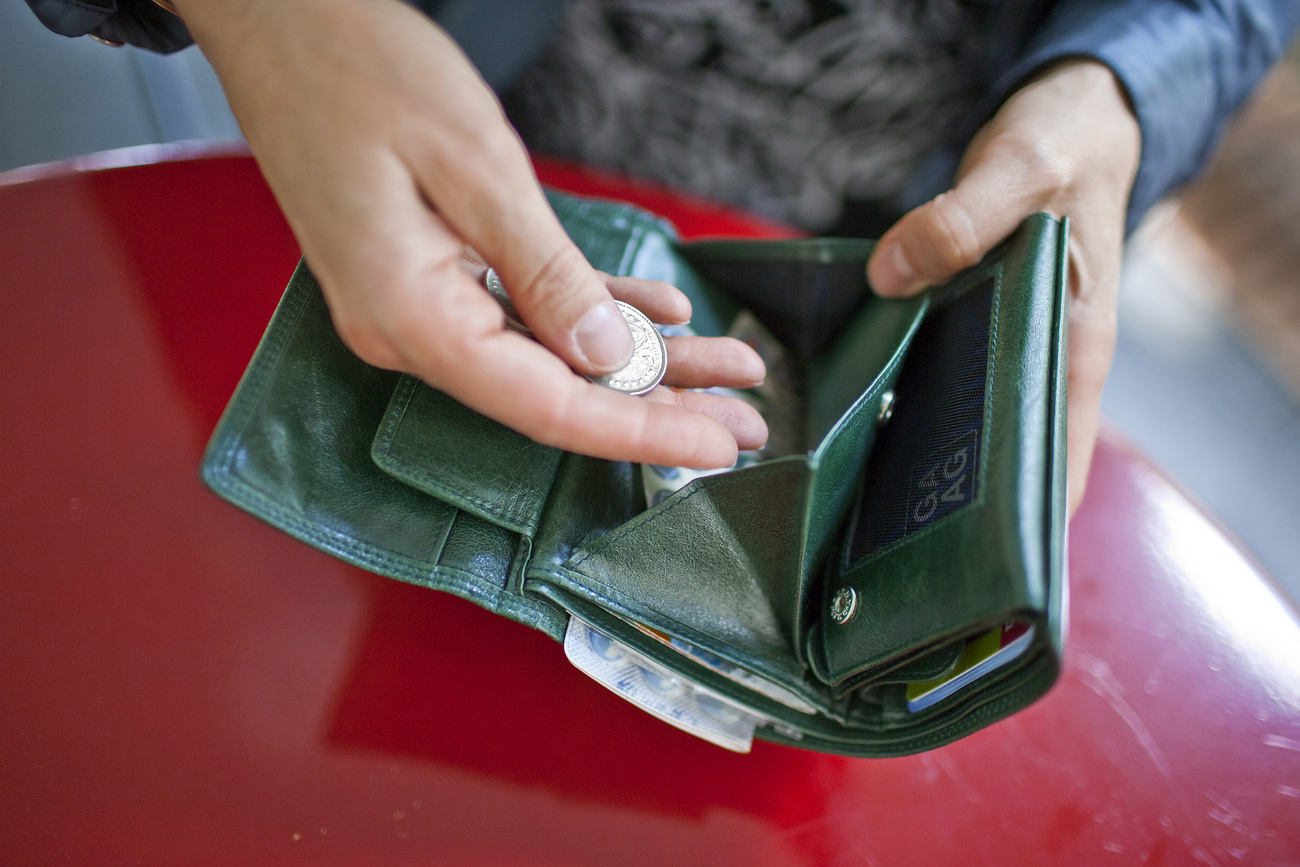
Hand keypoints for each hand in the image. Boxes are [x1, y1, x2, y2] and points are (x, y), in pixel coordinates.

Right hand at [174, 0, 765, 467]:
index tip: (714, 447)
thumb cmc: (359, 73)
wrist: (285, 23)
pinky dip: (594, 312)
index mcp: (411, 317)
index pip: (545, 406)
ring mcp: (420, 307)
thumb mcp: (475, 168)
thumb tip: (605, 355)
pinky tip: (660, 315)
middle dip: (658, 407)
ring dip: (641, 362)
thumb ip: (546, 273)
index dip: (637, 432)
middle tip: (745, 422)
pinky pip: (527, 312)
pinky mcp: (433, 276)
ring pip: (551, 355)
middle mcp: (411, 332)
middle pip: (554, 393)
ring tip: (728, 367)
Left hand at [866, 60, 1140, 514]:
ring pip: (960, 429)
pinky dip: (895, 402)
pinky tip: (842, 419)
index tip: (960, 567)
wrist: (1066, 122)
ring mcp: (1004, 351)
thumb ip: (964, 218)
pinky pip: (933, 382)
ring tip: (845, 507)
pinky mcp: (968, 331)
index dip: (1019, 529)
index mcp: (1074, 349)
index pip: (1059, 469)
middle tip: (872, 549)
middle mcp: (1040, 365)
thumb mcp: (1021, 168)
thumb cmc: (1062, 149)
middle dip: (946, 510)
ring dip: (910, 462)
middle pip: (999, 463)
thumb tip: (893, 276)